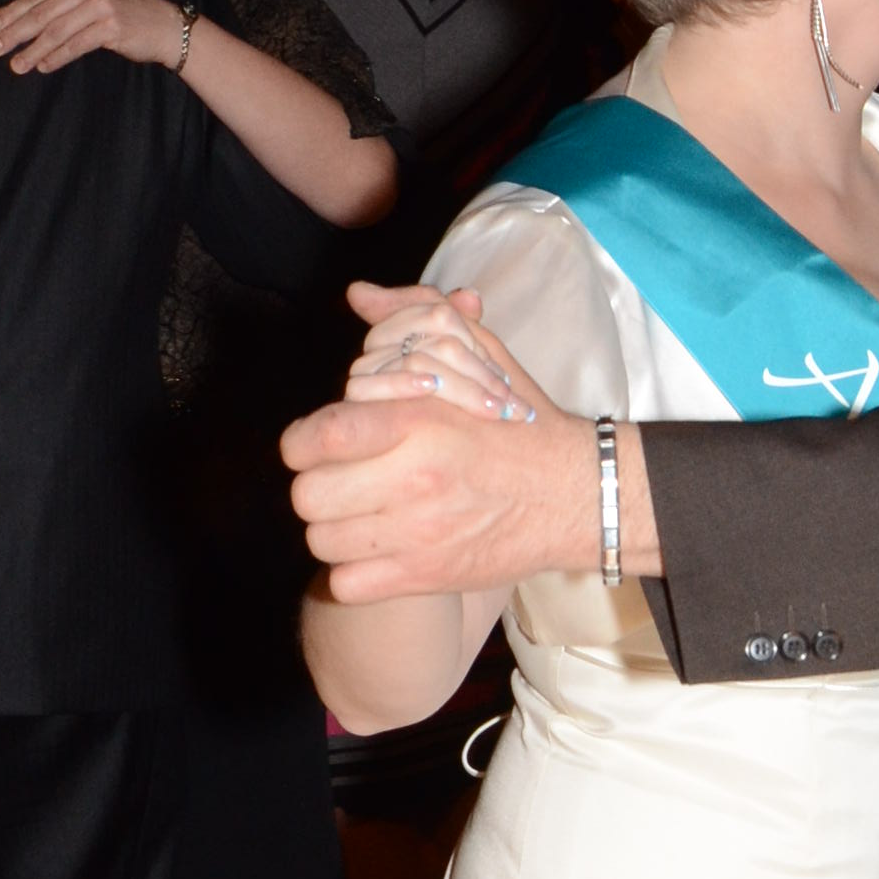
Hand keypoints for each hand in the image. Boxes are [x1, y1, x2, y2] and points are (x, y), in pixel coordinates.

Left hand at [0, 0, 190, 76]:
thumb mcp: (95, 2)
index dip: (12, 13)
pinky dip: (56, 57)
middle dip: (15, 32)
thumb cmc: (128, 17)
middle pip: (42, 13)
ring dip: (32, 50)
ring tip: (15, 64)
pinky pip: (76, 44)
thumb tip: (28, 27)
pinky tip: (42, 66)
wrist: (167, 27)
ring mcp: (100, 5)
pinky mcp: (111, 26)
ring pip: (56, 31)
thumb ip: (66, 7)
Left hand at [287, 290, 598, 596]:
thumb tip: (359, 294)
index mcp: (418, 421)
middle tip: (344, 482)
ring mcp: (418, 532)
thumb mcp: (476, 359)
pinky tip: (376, 553)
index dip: (303, 443)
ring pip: (322, 540)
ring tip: (362, 516)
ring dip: (334, 529)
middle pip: (308, 495)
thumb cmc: (519, 427)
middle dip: (319, 486)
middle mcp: (413, 477)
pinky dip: (352, 574)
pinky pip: (346, 584)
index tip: (317, 445)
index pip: (316, 436)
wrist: (576, 494)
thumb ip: (412, 318)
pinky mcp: (426, 575)